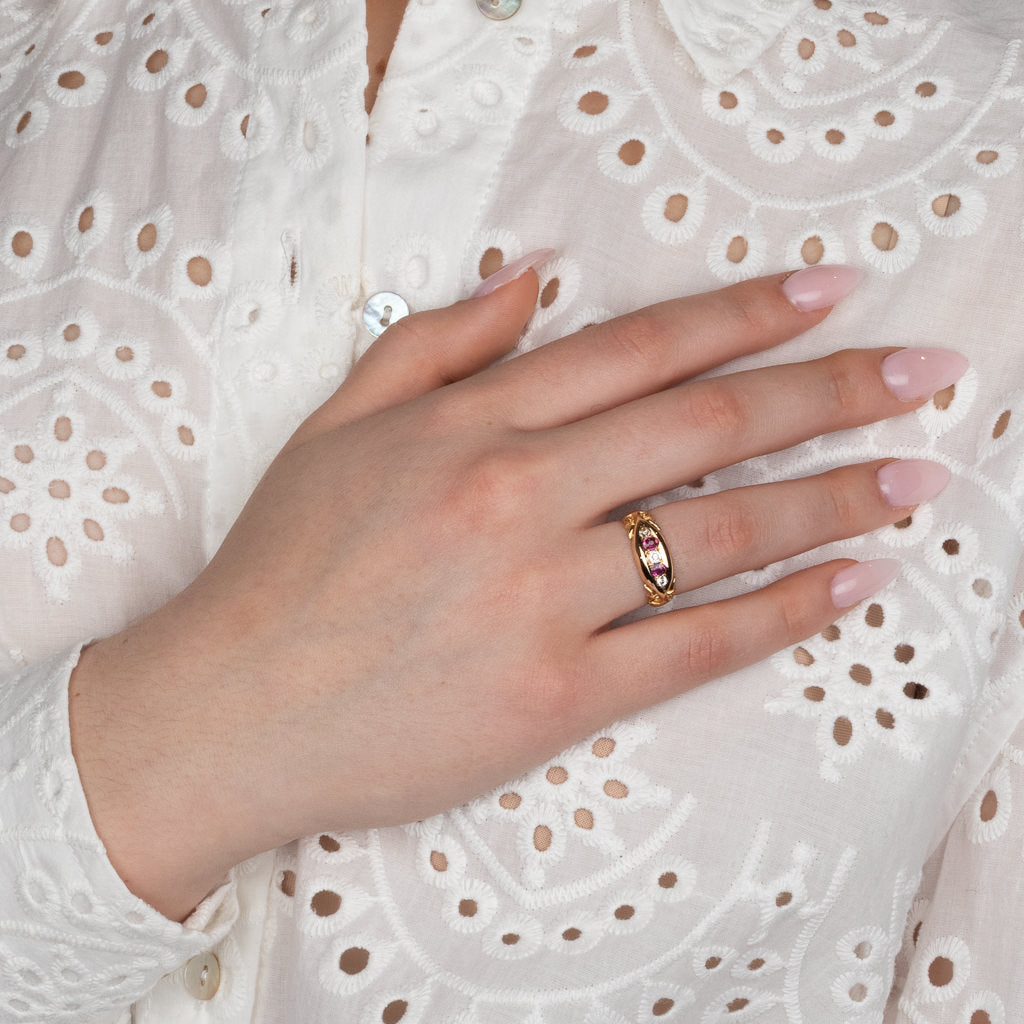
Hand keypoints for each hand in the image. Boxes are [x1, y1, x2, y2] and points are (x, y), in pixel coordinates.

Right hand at [69, 262, 964, 919]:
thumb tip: (534, 277)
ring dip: (832, 498)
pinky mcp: (556, 696)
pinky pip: (696, 646)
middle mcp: (518, 496)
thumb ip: (437, 342)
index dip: (747, 314)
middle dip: (830, 392)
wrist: (230, 710)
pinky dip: (783, 612)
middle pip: (708, 425)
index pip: (641, 348)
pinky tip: (850, 583)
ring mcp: (543, 599)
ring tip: (910, 476)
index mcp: (469, 424)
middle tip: (921, 376)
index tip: (829, 295)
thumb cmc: (280, 566)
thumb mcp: (337, 426)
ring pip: (720, 532)